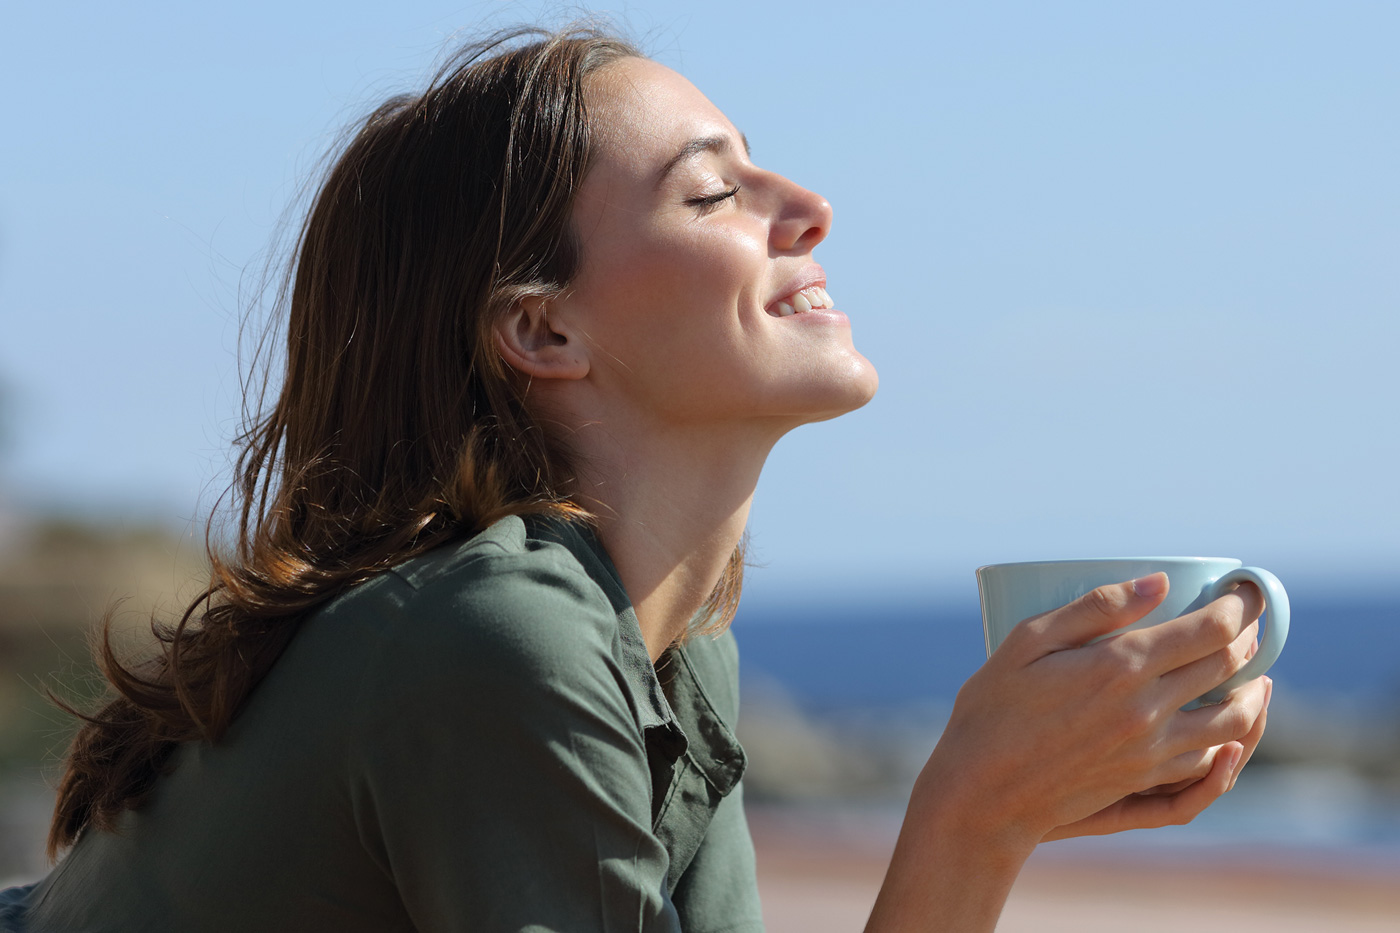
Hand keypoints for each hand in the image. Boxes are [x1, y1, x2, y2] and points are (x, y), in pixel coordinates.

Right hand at [917, 572, 1270, 851]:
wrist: (983, 793)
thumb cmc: (993, 710)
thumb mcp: (1027, 642)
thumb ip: (1095, 608)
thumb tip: (1160, 582)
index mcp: (1120, 667)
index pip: (1210, 630)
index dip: (1239, 606)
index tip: (1243, 591)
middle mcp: (1147, 710)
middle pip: (1227, 668)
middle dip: (1249, 639)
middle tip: (1250, 621)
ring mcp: (1151, 751)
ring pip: (1234, 721)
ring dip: (1255, 694)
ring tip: (1258, 676)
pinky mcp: (1145, 780)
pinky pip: (1208, 761)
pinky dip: (1231, 741)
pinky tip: (1230, 729)